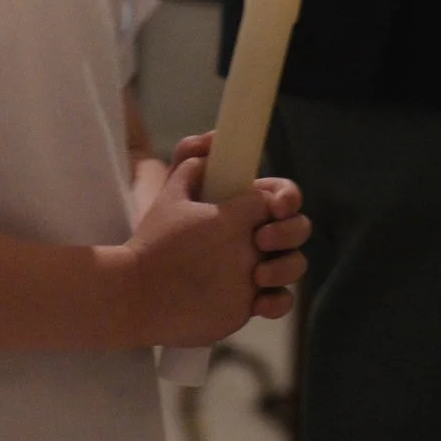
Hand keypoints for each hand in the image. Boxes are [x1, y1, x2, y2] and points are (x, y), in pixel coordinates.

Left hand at [124, 147, 310, 347]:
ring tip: (257, 275)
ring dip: (287, 267)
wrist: (143, 293)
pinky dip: (278, 302)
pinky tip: (257, 303)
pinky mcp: (250, 302)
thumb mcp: (175, 195)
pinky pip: (282, 301)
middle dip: (290, 231)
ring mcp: (254, 270)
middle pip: (297, 228)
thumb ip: (197, 163)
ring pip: (295, 264)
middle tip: (260, 240)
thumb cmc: (160, 242)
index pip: (281, 195)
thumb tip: (216, 137)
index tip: (278, 206)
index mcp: (240, 209)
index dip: (288, 197)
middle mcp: (252, 238)